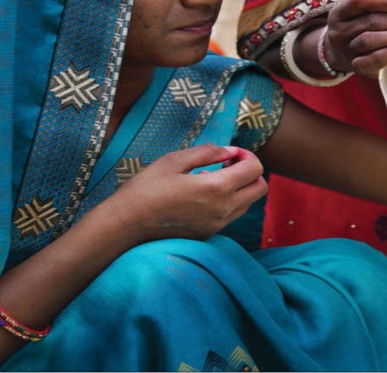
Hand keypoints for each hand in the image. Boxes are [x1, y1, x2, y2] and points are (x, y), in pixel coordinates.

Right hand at [100, 144, 267, 245]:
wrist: (126, 224)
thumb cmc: (146, 188)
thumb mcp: (175, 160)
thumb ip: (208, 152)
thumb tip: (230, 151)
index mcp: (217, 189)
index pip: (255, 170)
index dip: (247, 155)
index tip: (230, 153)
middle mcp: (223, 211)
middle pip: (260, 189)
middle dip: (250, 172)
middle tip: (227, 164)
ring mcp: (217, 226)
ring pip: (247, 204)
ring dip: (239, 188)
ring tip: (213, 177)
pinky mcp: (208, 235)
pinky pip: (231, 216)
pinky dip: (228, 202)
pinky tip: (203, 194)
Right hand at [324, 0, 386, 77]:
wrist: (344, 52)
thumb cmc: (371, 27)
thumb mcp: (381, 13)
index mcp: (344, 9)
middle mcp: (340, 28)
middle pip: (374, 21)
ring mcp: (346, 49)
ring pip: (372, 40)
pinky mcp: (354, 67)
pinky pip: (368, 62)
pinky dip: (386, 56)